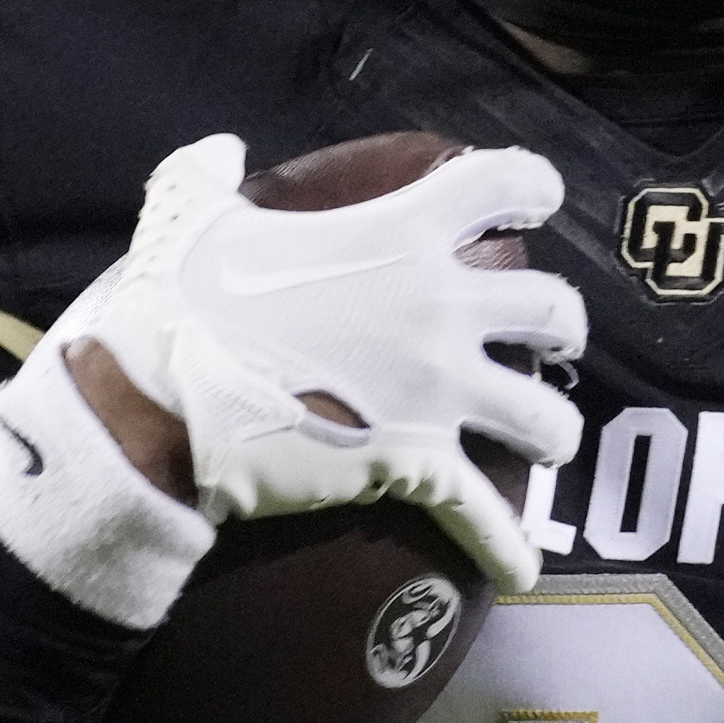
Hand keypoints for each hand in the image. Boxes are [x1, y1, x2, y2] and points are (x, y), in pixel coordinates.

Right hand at [56, 133, 586, 584]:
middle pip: (553, 311)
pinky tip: (520, 569)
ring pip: (547, 418)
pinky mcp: (417, 464)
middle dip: (562, 329)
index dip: (533, 190)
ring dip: (553, 432)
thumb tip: (220, 153)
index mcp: (399, 234)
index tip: (535, 205)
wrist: (161, 402)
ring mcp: (437, 390)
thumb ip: (209, 175)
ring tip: (542, 441)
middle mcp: (439, 308)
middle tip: (545, 342)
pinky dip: (506, 548)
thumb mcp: (187, 215)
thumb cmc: (180, 304)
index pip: (506, 184)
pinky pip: (484, 515)